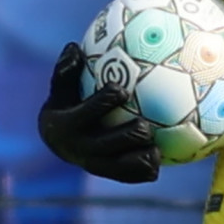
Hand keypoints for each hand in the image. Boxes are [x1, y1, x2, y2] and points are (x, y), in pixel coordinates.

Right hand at [39, 42, 162, 184]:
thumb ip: (66, 70)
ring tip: (158, 148)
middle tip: (145, 123)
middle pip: (109, 144)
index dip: (105, 101)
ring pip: (122, 167)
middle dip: (130, 134)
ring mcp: (94, 165)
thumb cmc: (66, 104)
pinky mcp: (108, 174)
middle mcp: (79, 149)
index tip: (122, 90)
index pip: (88, 112)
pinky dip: (147, 169)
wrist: (60, 142)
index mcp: (66, 126)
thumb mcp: (61, 88)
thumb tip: (74, 47)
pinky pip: (130, 176)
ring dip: (142, 158)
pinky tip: (163, 158)